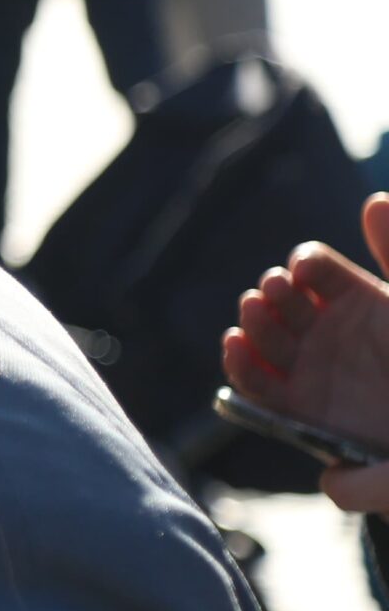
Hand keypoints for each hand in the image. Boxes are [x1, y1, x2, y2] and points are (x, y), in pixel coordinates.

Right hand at [223, 195, 388, 510]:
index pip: (319, 272)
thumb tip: (374, 199)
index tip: (306, 267)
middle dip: (274, 292)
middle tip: (277, 292)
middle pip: (285, 302)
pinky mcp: (299, 410)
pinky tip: (236, 343)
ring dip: (254, 321)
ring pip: (266, 338)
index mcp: (363, 304)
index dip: (307, 265)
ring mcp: (312, 371)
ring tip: (257, 311)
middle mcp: (332, 335)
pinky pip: (257, 387)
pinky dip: (239, 365)